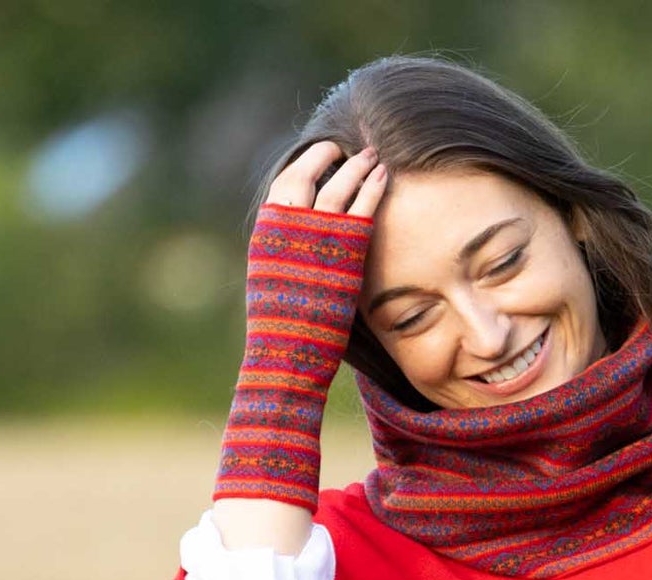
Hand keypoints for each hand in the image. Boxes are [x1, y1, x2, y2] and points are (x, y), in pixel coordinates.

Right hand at [213, 141, 389, 508]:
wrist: (287, 359)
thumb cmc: (282, 336)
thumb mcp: (275, 288)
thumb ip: (286, 259)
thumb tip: (296, 252)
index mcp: (266, 234)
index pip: (283, 185)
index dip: (304, 167)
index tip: (318, 159)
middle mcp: (287, 227)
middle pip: (308, 174)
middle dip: (328, 157)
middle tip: (346, 148)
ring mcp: (316, 236)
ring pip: (338, 185)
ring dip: (356, 166)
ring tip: (372, 155)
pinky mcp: (343, 250)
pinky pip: (361, 206)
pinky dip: (372, 187)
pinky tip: (384, 175)